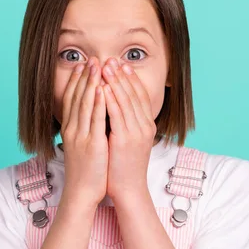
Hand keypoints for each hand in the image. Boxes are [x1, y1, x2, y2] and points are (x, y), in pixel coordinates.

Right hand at [60, 57, 108, 207]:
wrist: (82, 192)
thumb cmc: (86, 170)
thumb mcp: (82, 145)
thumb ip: (85, 129)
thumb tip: (93, 114)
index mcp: (70, 129)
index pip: (71, 99)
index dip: (76, 81)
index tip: (82, 65)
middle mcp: (72, 129)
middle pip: (76, 97)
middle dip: (84, 76)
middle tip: (90, 58)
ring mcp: (80, 136)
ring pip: (84, 104)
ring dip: (90, 83)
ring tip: (96, 66)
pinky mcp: (91, 144)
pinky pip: (94, 120)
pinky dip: (97, 102)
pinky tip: (100, 88)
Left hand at [101, 58, 156, 200]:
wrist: (128, 189)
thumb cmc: (124, 166)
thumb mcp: (129, 141)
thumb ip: (127, 124)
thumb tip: (116, 107)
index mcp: (146, 125)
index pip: (140, 95)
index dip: (130, 78)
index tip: (121, 64)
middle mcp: (144, 126)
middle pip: (133, 94)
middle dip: (121, 75)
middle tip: (111, 59)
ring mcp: (136, 132)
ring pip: (125, 101)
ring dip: (114, 81)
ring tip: (105, 67)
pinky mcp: (125, 139)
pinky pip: (117, 114)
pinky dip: (110, 99)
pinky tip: (102, 87)